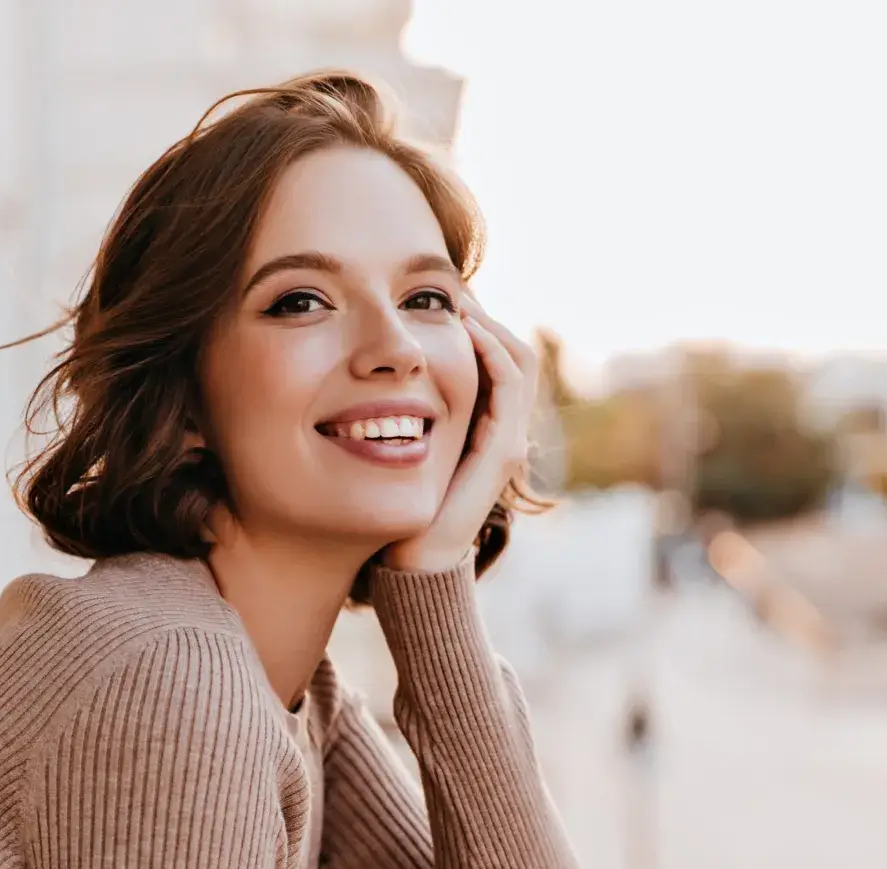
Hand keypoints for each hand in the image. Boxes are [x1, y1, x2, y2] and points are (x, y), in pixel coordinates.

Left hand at [380, 294, 537, 573]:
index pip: (496, 358)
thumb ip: (401, 412)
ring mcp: (507, 441)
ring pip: (518, 361)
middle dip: (484, 317)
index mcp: (483, 427)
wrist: (411, 561)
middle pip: (514, 352)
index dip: (474, 325)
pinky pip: (508, 386)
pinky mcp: (501, 453)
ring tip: (458, 300)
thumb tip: (368, 371)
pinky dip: (491, 351)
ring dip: (490, 324)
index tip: (438, 299)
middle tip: (450, 290)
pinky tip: (464, 330)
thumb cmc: (398, 507)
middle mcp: (503, 431)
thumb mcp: (399, 445)